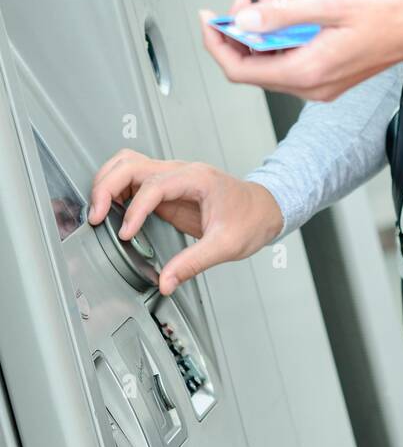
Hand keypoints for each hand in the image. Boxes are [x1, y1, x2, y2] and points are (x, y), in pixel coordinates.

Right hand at [89, 0, 286, 295]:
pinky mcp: (166, 188)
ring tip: (96, 211)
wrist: (264, 209)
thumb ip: (193, 263)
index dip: (135, 210)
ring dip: (107, 182)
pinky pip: (134, 179)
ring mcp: (172, 176)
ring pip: (128, 164)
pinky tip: (110, 210)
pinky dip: (116, 189)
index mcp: (197, 179)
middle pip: (131, 165)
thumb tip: (166, 282)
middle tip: (94, 216)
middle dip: (107, 187)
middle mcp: (181, 171)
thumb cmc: (250, 220)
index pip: (154, 186)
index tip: (125, 234)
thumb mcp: (226, 245)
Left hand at [198, 0, 402, 101]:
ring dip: (262, 29)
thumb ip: (283, 15)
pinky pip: (292, 58)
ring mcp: (321, 84)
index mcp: (307, 71)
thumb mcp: (330, 4)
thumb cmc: (387, 12)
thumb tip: (243, 21)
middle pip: (253, 66)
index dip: (217, 43)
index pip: (241, 69)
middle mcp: (310, 86)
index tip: (208, 17)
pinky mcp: (329, 75)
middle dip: (240, 30)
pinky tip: (287, 5)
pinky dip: (282, 33)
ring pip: (272, 60)